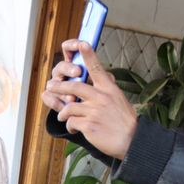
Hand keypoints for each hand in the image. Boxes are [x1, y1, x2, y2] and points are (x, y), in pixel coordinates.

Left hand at [41, 40, 137, 158]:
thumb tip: (101, 80)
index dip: (89, 56)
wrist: (132, 140)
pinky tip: (75, 129)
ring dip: (63, 112)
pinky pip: (71, 122)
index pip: (97, 68)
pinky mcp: (88, 125)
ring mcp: (94, 111)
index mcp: (110, 90)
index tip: (82, 43)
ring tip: (63, 116)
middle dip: (59, 86)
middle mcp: (102, 98)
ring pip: (68, 107)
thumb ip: (106, 91)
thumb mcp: (119, 100)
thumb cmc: (125, 121)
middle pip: (74, 86)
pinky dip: (70, 126)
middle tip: (51, 86)